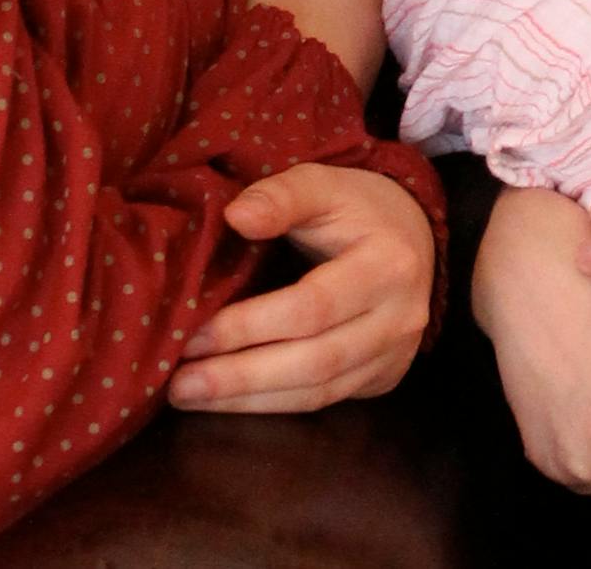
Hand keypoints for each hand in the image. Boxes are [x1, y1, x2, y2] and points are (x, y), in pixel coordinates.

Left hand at [170, 164, 432, 411]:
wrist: (413, 234)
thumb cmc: (358, 206)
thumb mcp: (323, 184)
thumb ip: (281, 195)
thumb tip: (236, 216)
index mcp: (387, 265)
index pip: (312, 307)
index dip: (249, 326)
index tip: (191, 335)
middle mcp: (400, 318)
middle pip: (315, 361)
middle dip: (241, 377)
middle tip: (177, 384)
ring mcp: (395, 354)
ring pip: (319, 393)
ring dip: (249, 402)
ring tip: (188, 396)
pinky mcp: (383, 378)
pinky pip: (326, 401)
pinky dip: (273, 406)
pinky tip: (229, 402)